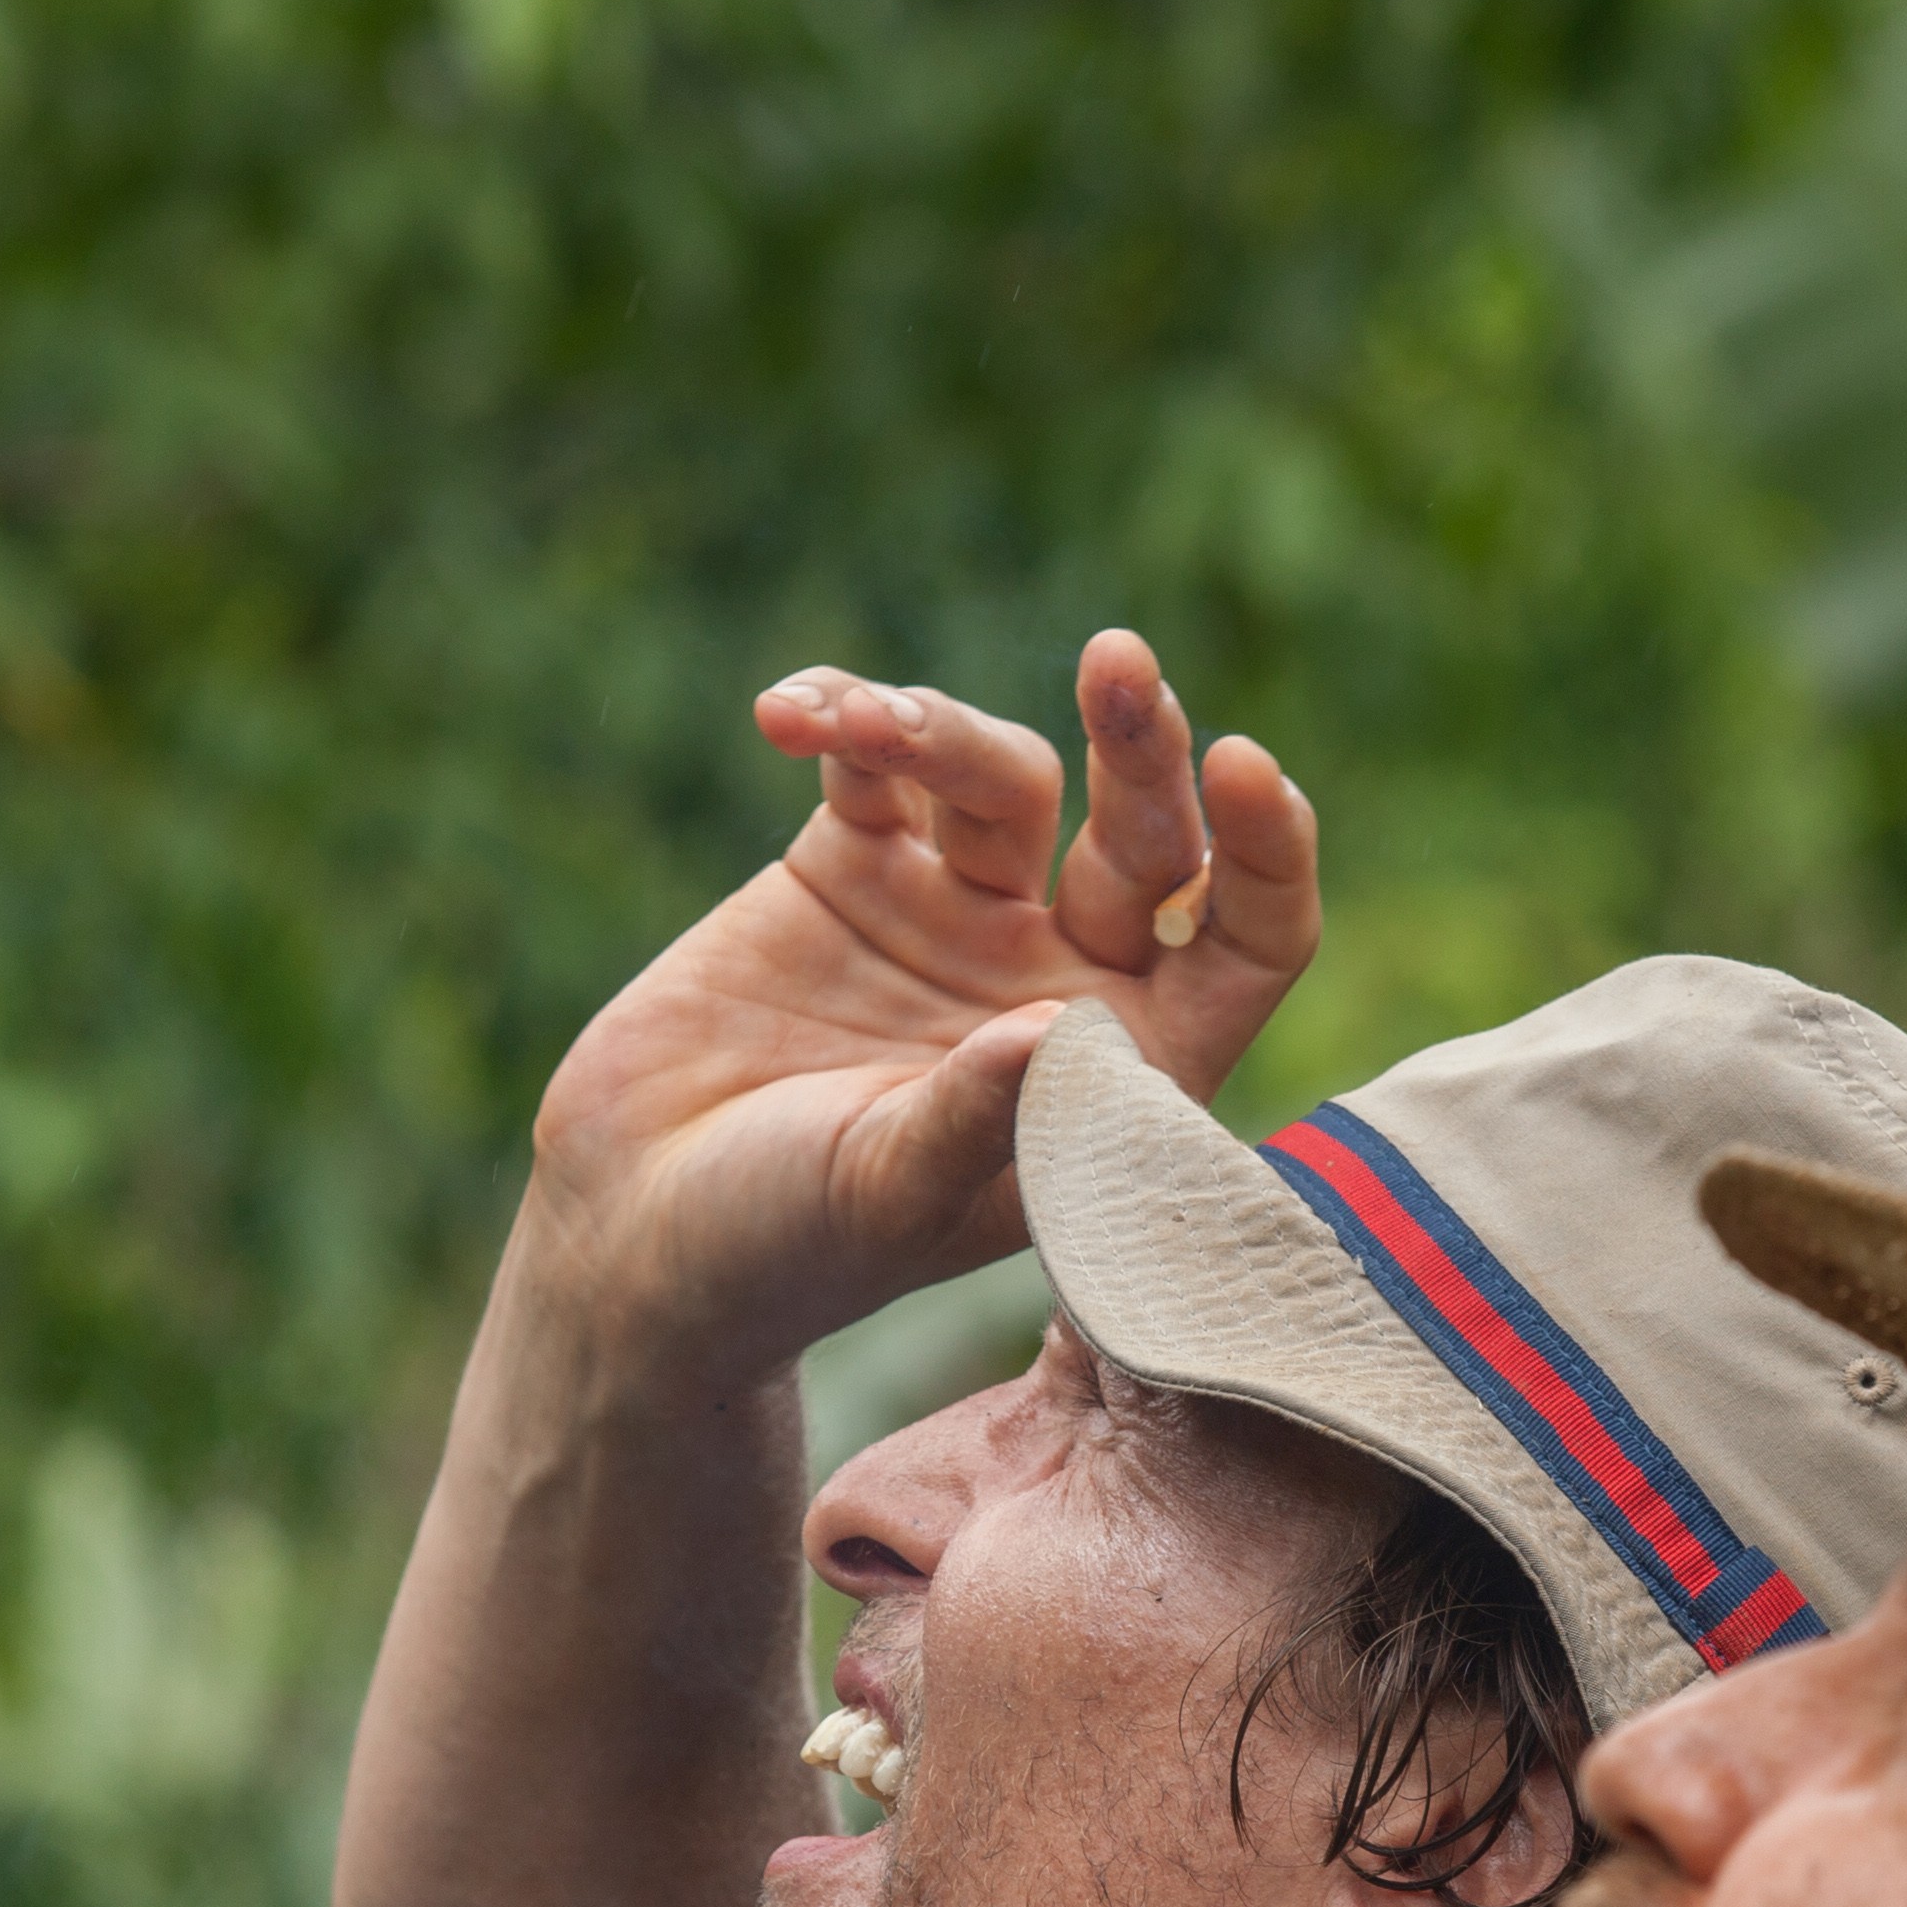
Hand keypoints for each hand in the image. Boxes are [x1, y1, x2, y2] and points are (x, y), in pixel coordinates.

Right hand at [526, 627, 1321, 1369]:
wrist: (641, 1222)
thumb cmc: (788, 1243)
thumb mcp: (887, 1196)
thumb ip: (971, 1116)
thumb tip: (1051, 1024)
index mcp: (1117, 1070)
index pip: (1242, 943)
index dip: (1265, 854)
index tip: (1240, 765)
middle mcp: (1058, 976)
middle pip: (1141, 835)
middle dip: (1136, 745)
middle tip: (1114, 663)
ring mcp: (958, 911)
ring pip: (1003, 777)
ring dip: (947, 730)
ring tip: (865, 729)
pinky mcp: (851, 865)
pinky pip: (874, 762)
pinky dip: (842, 719)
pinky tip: (792, 714)